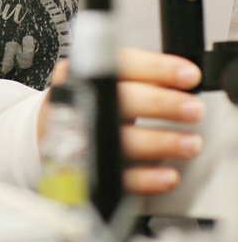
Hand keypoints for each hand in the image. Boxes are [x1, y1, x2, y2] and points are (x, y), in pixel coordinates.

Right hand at [39, 49, 202, 195]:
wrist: (49, 134)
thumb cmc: (87, 104)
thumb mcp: (105, 80)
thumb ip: (139, 76)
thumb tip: (183, 76)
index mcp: (86, 73)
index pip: (121, 64)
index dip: (156, 68)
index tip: (188, 75)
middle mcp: (80, 101)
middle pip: (121, 99)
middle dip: (162, 104)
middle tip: (193, 109)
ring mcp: (82, 136)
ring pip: (122, 139)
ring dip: (162, 142)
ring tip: (190, 143)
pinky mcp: (88, 169)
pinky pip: (118, 177)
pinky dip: (147, 178)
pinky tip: (168, 175)